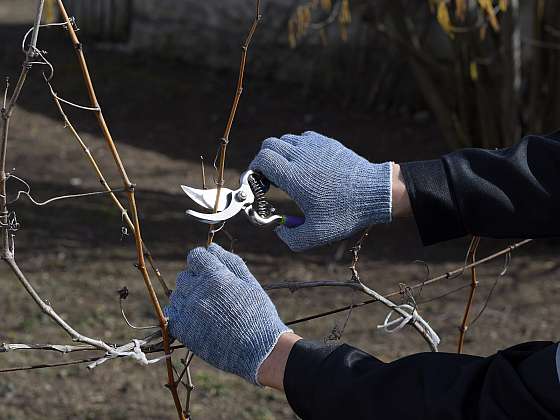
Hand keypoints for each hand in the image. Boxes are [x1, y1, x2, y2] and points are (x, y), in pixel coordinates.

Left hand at [164, 244, 291, 384]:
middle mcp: (198, 291)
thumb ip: (230, 262)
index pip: (195, 256)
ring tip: (207, 307)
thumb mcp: (250, 283)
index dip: (204, 261)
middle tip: (213, 292)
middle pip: (185, 275)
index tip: (212, 270)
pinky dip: (180, 312)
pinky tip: (195, 317)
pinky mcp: (183, 330)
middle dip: (197, 278)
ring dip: (188, 295)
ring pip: (177, 293)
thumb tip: (212, 247)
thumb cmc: (259, 314)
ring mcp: (188, 311)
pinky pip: (171, 313)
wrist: (258, 351)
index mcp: (215, 277)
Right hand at [250, 131, 392, 250]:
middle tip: (269, 179)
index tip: (257, 183)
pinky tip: (305, 164)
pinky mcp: (327, 143)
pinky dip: (296, 148)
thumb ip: (291, 239)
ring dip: (279, 153)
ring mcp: (315, 146)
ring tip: (287, 172)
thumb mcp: (316, 235)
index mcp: (294, 176)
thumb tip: (280, 229)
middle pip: (269, 145)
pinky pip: (302, 138)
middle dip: (263, 160)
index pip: (262, 159)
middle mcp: (301, 156)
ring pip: (285, 139)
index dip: (253, 169)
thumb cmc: (345, 213)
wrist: (375, 192)